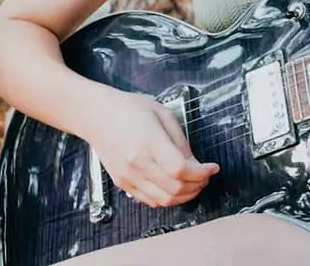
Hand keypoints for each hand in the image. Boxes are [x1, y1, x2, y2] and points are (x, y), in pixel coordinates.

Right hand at [79, 89, 219, 206]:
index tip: (213, 168)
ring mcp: (128, 176)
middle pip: (175, 188)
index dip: (202, 173)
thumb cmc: (128, 109)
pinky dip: (167, 199)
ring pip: (163, 200)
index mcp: (149, 143)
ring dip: (184, 196)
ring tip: (194, 184)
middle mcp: (137, 164)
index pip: (180, 169)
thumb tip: (195, 163)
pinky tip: (175, 188)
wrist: (97, 116)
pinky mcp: (123, 183)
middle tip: (206, 176)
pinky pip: (149, 200)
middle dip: (197, 185)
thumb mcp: (163, 114)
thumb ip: (180, 141)